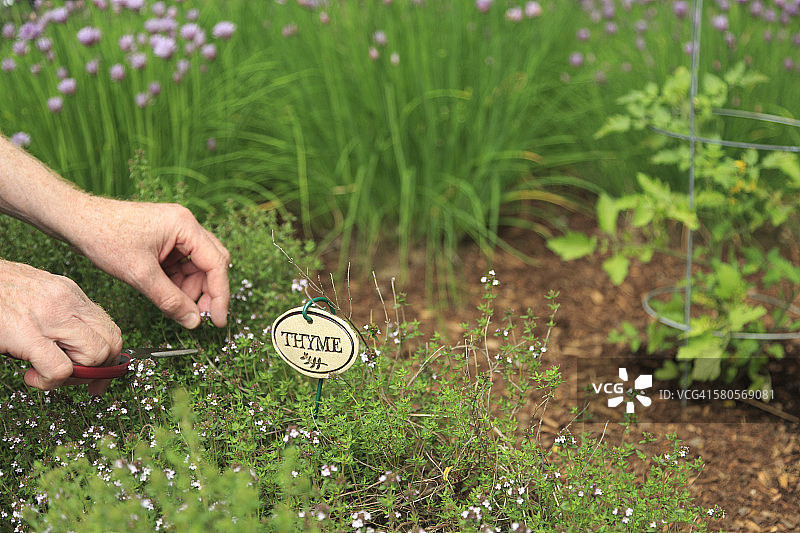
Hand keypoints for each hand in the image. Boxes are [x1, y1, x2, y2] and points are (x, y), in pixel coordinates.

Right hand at [0, 260, 122, 393]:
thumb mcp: (37, 294)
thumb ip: (62, 314)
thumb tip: (78, 344)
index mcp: (70, 293)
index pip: (110, 328)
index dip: (110, 358)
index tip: (99, 375)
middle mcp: (66, 301)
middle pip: (111, 343)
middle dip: (100, 370)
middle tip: (77, 380)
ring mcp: (49, 316)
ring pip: (94, 356)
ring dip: (75, 375)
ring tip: (48, 374)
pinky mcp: (26, 333)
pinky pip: (60, 369)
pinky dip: (49, 382)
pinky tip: (30, 376)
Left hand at [71, 198, 229, 328]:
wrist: (75, 221)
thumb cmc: (104, 237)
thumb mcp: (140, 274)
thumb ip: (170, 300)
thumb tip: (193, 321)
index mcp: (185, 226)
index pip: (216, 264)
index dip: (220, 295)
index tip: (218, 320)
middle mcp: (185, 225)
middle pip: (211, 264)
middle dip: (207, 292)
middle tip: (199, 317)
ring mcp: (175, 232)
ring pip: (197, 267)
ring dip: (190, 290)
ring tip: (177, 308)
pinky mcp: (164, 240)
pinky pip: (181, 265)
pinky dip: (178, 284)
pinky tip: (168, 297)